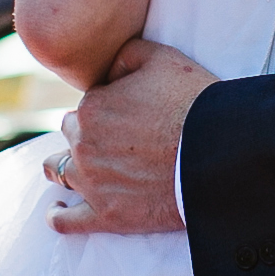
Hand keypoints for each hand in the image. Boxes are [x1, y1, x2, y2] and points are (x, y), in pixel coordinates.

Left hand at [47, 37, 214, 235]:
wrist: (217, 155)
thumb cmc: (194, 103)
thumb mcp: (162, 58)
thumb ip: (126, 55)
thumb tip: (109, 69)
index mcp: (92, 107)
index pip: (87, 105)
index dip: (107, 107)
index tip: (126, 113)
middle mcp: (83, 144)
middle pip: (72, 135)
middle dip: (84, 133)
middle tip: (109, 138)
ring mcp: (91, 182)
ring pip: (60, 171)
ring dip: (62, 166)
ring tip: (66, 169)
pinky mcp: (105, 215)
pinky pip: (67, 220)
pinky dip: (58, 215)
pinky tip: (56, 211)